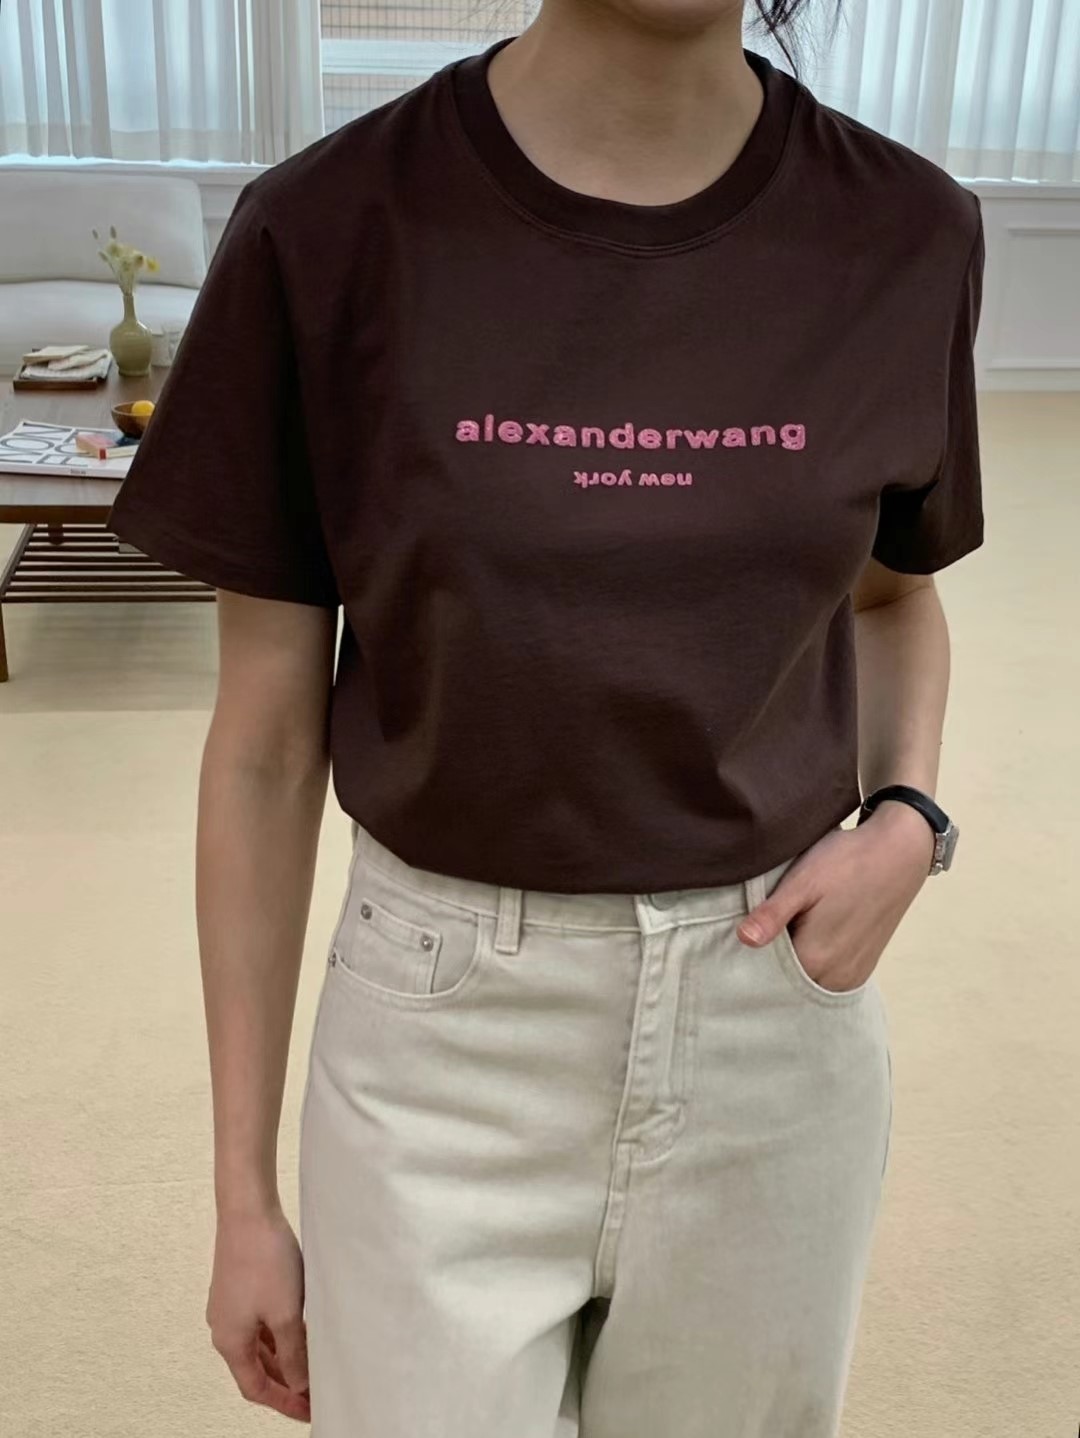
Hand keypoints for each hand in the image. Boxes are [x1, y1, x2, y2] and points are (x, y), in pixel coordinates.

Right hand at [206, 1203, 310, 1422]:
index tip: (309, 1412)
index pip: (256, 1388)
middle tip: (316, 1392)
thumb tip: (300, 1385)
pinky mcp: (239, 1287)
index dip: (284, 1403)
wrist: (248, 1210)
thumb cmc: (264, 1259)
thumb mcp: (285, 1313)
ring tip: (314, 1365)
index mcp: (230, 1342)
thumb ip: (293, 1353)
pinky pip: (259, 1323)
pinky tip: (302, 1331)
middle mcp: (224, 1327)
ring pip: (259, 1345)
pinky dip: (279, 1334)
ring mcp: (230, 1307)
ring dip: (284, 1357)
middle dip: (286, 1382)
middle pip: (256, 1368)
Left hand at [736, 802, 934, 991]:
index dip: (751, 955)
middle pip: (787, 981)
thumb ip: (773, 915)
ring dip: (794, 962)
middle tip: (769, 925)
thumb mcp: (802, 882)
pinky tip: (810, 934)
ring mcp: (853, 974)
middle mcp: (836, 977)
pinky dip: (814, 963)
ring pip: (807, 979)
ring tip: (792, 927)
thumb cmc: (846, 862)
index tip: (747, 932)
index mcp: (816, 959)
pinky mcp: (863, 966)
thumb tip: (743, 939)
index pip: (765, 974)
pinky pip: (827, 976)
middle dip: (771, 961)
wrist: (899, 851)